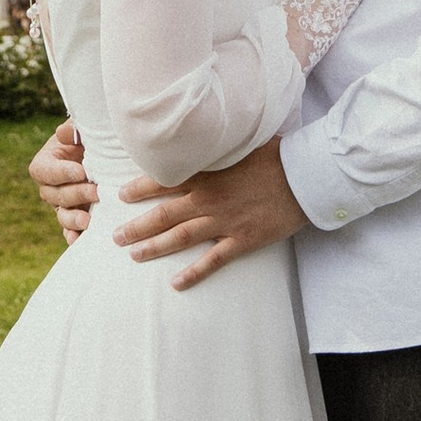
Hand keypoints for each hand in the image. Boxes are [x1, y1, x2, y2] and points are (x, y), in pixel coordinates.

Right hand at [29, 118, 95, 245]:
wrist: (106, 155)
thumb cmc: (91, 139)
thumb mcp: (82, 131)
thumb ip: (72, 131)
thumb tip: (63, 133)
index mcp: (45, 163)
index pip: (43, 171)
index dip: (60, 173)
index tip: (81, 171)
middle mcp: (50, 186)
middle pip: (54, 195)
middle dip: (75, 194)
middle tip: (96, 191)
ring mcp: (62, 204)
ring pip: (61, 214)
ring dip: (73, 219)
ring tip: (87, 220)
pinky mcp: (75, 217)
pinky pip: (70, 230)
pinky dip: (73, 236)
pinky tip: (80, 240)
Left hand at [114, 137, 303, 289]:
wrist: (305, 175)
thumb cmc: (275, 154)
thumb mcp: (240, 142)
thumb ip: (216, 146)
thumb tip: (199, 136)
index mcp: (208, 173)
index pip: (165, 181)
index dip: (140, 189)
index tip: (121, 195)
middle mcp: (210, 198)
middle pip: (165, 214)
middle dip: (138, 226)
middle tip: (116, 236)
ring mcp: (225, 221)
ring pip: (181, 237)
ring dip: (155, 247)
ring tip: (134, 255)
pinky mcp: (243, 239)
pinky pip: (213, 260)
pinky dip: (194, 272)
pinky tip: (176, 283)